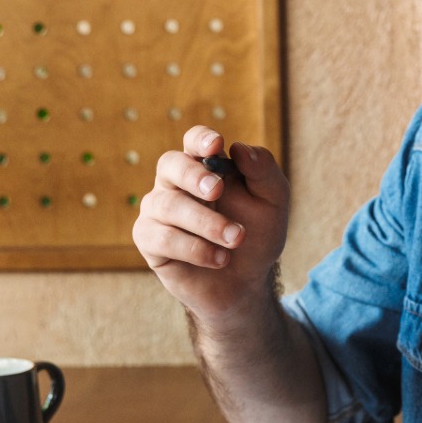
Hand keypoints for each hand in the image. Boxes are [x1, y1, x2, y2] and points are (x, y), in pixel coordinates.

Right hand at [133, 125, 289, 321]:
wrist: (246, 283)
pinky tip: (220, 259)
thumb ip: (263, 171)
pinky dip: (194, 249)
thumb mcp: (272, 203)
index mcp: (204, 166)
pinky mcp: (149, 241)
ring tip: (236, 239)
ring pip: (167, 205)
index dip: (200, 139)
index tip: (216, 146)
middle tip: (217, 191)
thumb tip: (239, 148)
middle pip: (170, 164)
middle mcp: (175, 184)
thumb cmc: (256, 235)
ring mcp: (158, 211)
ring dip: (205, 223)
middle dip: (193, 176)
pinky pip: (161, 238)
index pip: (193, 140)